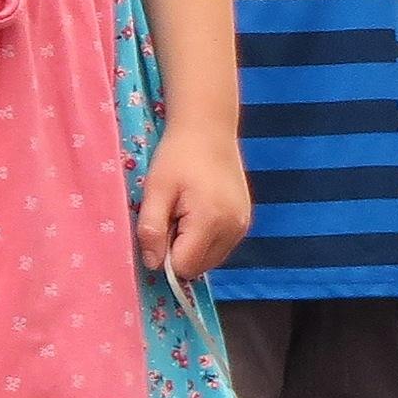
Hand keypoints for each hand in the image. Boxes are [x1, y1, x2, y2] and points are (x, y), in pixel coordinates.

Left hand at [136, 121, 249, 277]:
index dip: (164, 256)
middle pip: (199, 267)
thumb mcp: (156, 190)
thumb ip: (151, 230)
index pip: (184, 266)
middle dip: (180, 252)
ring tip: (185, 214)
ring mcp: (243, 225)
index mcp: (210, 221)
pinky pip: (221, 247)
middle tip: (172, 218)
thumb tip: (152, 264)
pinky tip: (199, 213)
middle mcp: (233, 229)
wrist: (209, 130)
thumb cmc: (178, 156)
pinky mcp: (245, 221)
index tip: (159, 230)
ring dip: (193, 247)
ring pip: (211, 260)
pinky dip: (206, 240)